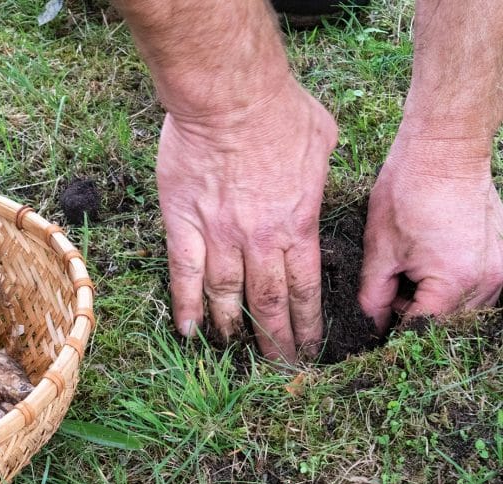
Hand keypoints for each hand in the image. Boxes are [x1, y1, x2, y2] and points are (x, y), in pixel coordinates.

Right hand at [157, 79, 337, 362]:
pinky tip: (186, 330)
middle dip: (275, 339)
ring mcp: (218, 237)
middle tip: (277, 365)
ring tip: (232, 351)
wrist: (229, 99)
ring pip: (226, 297)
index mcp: (298, 226)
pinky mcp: (182, 226)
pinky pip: (184, 276)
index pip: (304, 289)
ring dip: (231, 328)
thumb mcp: (322, 141)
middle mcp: (259, 242)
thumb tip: (317, 178)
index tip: (309, 348)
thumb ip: (318, 175)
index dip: (306, 323)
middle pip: (268, 302)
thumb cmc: (279, 110)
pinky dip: (185, 305)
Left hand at [359, 139, 502, 330]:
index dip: (394, 329)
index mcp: (454, 281)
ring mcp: (501, 268)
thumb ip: (373, 296)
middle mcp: (487, 280)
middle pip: (446, 321)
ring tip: (409, 272)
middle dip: (415, 314)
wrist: (444, 151)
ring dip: (434, 301)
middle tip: (390, 291)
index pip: (422, 327)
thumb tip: (372, 325)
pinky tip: (430, 264)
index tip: (376, 323)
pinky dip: (452, 286)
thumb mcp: (379, 251)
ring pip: (463, 308)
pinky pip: (477, 288)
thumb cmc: (407, 193)